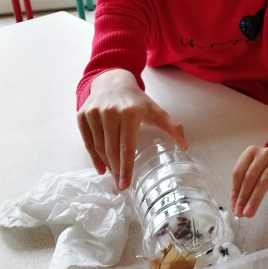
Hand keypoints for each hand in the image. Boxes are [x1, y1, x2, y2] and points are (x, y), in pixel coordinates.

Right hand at [77, 69, 186, 190]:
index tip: (126, 184)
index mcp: (130, 113)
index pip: (127, 146)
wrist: (112, 82)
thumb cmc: (136, 101)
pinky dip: (94, 157)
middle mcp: (109, 112)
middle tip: (121, 186)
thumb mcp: (156, 111)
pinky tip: (101, 168)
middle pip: (112, 150)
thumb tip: (185, 147)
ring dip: (107, 165)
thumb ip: (172, 127)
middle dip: (116, 171)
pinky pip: (88, 142)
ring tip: (115, 176)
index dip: (126, 167)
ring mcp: (94, 114)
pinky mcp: (82, 116)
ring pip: (99, 147)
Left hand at [230, 137, 267, 217]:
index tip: (234, 206)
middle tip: (240, 212)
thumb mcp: (254, 170)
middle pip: (250, 177)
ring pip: (264, 180)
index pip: (238, 173)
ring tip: (250, 212)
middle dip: (243, 197)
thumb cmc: (267, 166)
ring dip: (255, 198)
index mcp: (250, 152)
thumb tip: (236, 206)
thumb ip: (243, 186)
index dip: (235, 191)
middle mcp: (263, 154)